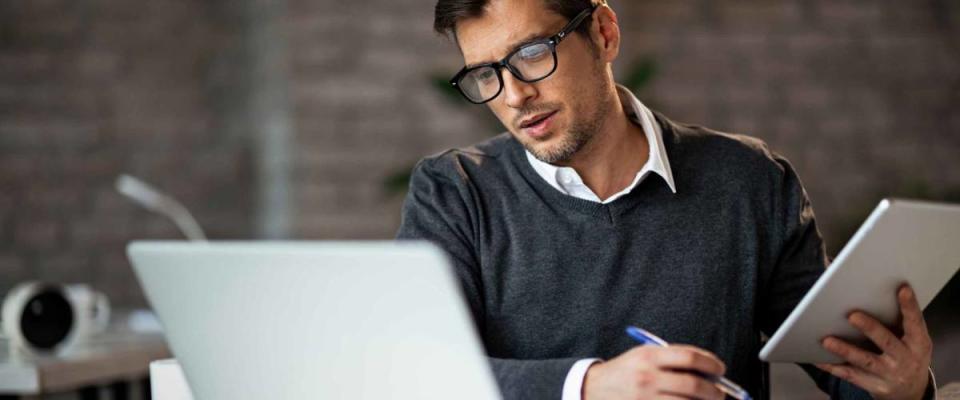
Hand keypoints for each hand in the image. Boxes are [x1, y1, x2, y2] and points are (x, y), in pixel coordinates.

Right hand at [583, 344, 725, 399]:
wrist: (593, 389)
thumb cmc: (626, 371)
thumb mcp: (644, 355)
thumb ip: (675, 358)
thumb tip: (711, 370)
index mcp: (649, 356)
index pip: (690, 357)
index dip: (711, 364)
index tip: (720, 370)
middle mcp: (647, 377)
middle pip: (693, 385)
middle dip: (714, 391)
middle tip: (721, 394)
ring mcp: (646, 398)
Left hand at [816, 284, 932, 399]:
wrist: (911, 391)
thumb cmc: (907, 355)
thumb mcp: (913, 340)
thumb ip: (899, 322)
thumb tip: (872, 293)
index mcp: (918, 343)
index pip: (915, 322)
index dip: (910, 306)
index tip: (902, 289)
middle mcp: (906, 359)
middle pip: (886, 341)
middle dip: (870, 328)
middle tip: (852, 315)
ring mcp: (889, 374)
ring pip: (865, 361)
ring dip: (845, 350)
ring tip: (826, 341)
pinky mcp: (874, 385)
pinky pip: (850, 375)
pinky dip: (833, 367)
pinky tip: (818, 358)